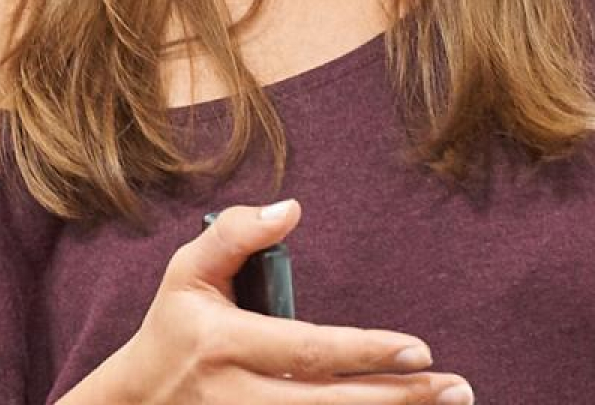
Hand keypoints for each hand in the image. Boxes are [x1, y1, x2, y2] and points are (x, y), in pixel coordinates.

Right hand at [75, 200, 474, 404]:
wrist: (137, 403)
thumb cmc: (172, 330)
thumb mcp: (188, 273)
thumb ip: (234, 234)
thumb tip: (291, 209)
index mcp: (226, 345)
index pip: (307, 350)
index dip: (365, 352)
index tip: (420, 350)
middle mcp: (239, 396)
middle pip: (330, 404)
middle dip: (399, 399)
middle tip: (457, 389)